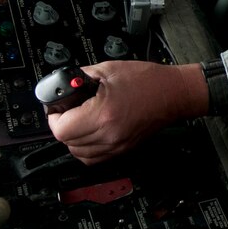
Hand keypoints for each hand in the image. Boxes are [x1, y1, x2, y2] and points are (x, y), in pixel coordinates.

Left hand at [45, 61, 207, 164]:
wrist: (174, 93)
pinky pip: (93, 159)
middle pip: (67, 142)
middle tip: (67, 111)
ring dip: (72, 139)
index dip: (53, 116)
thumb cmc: (147, 80)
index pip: (60, 129)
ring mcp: (116, 145)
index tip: (57, 107)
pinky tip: (89, 134)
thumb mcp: (108, 69)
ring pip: (78, 153)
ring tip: (78, 122)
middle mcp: (109, 134)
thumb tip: (63, 86)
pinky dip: (85, 149)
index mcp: (103, 113)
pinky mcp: (122, 149)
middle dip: (61, 125)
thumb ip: (80, 78)